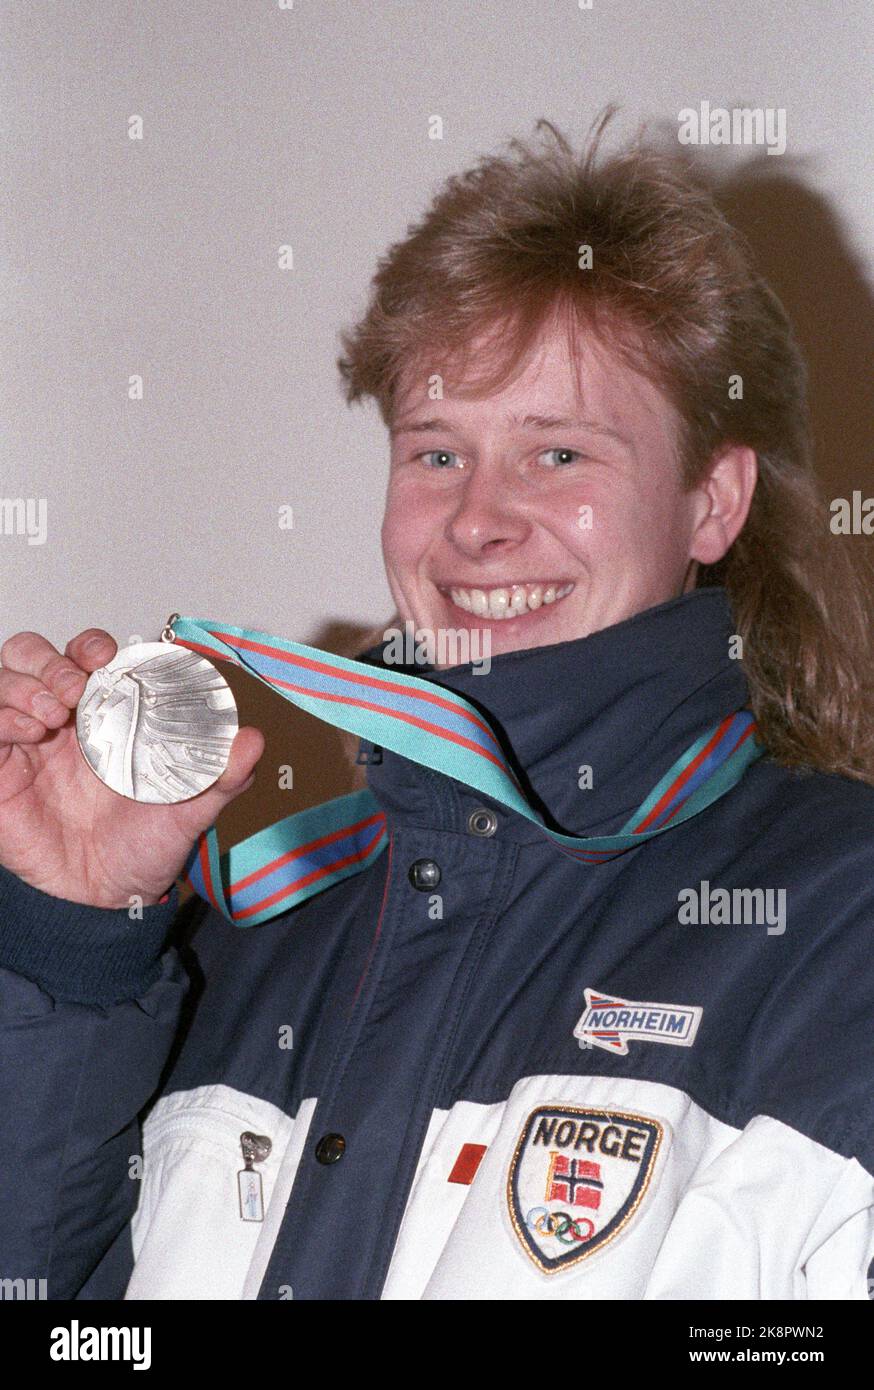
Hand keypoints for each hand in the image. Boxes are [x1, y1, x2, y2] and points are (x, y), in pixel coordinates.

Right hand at [0, 628, 263, 907]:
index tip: (105, 658)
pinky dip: (2, 717)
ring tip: (51, 712)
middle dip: (52, 660)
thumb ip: (221, 775)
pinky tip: (30, 733)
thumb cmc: (144, 847)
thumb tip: (253, 740)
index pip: (87, 655)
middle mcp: (61, 719)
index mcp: (106, 714)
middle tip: (75, 688)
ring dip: (25, 682)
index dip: (92, 646)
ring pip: (6, 678)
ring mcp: (25, 742)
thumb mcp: (190, 809)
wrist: (107, 898)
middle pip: (35, 656)